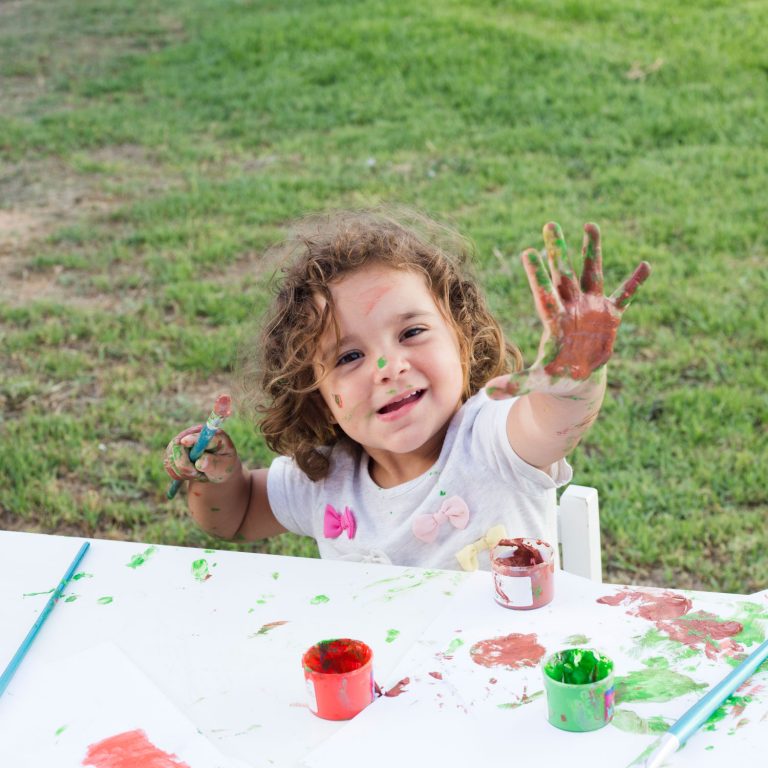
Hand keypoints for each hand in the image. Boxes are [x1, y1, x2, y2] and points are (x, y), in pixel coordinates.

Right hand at [163, 426, 240, 483]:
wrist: (217, 470)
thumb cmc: (224, 467)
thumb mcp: (224, 467)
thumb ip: (213, 464)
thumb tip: (200, 462)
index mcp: (212, 435)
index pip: (200, 435)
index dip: (192, 438)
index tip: (184, 442)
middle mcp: (195, 433)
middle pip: (178, 445)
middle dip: (184, 464)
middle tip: (195, 474)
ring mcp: (183, 440)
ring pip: (171, 456)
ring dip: (182, 471)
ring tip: (197, 474)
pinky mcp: (174, 450)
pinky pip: (168, 463)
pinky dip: (177, 473)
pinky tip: (189, 474)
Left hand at [487, 222, 649, 398]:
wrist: (576, 379)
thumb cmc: (554, 378)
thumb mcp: (535, 382)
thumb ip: (514, 384)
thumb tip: (486, 394)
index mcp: (554, 321)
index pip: (544, 294)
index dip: (538, 274)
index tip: (529, 252)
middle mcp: (571, 308)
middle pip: (564, 274)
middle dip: (558, 250)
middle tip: (549, 224)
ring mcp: (591, 308)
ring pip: (592, 274)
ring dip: (592, 251)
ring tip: (590, 225)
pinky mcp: (609, 316)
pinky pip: (625, 297)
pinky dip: (635, 283)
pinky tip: (646, 266)